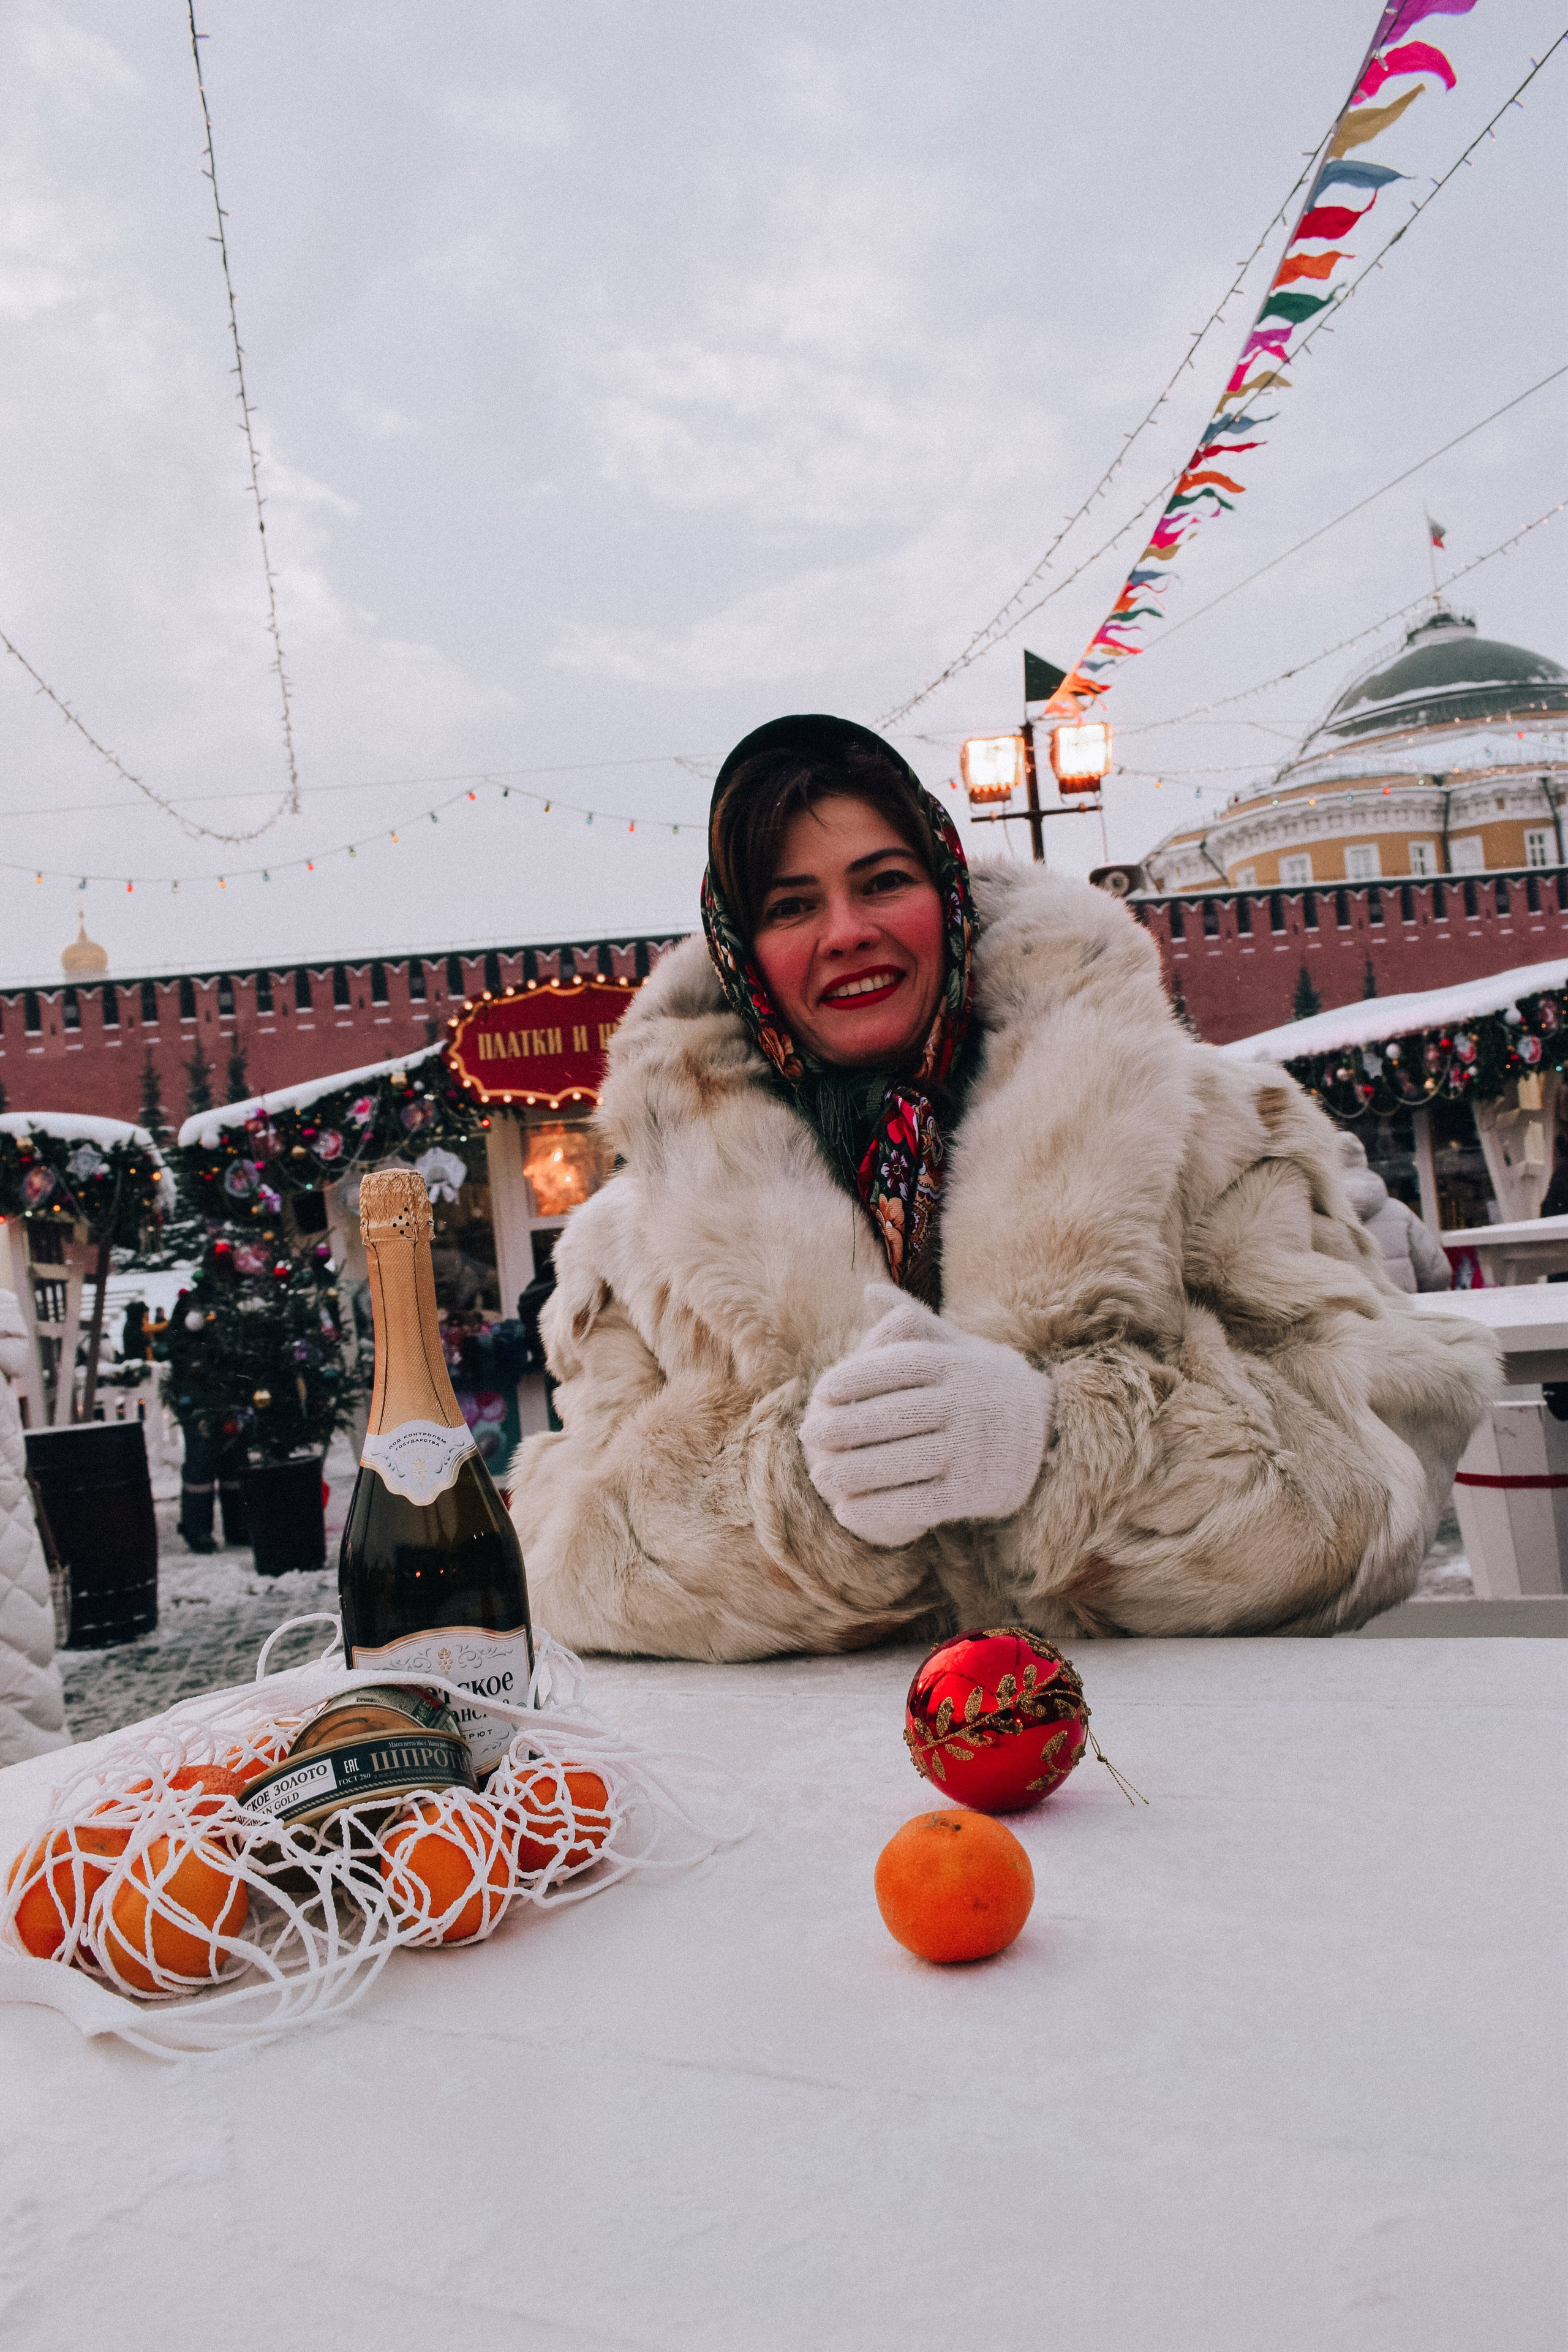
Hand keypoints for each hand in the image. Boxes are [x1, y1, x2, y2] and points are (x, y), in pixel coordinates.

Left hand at [801, 1284, 1053, 1547]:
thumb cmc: (985, 1384)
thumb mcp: (959, 1347)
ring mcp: (974, 1449)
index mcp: (958, 1364)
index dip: (857, 1376)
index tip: (822, 1390)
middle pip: (896, 1415)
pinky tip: (848, 1511)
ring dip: (855, 1472)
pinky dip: (882, 1509)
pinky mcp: (976, 1492)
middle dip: (845, 1426)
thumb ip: (913, 1321)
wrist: (1049, 1431)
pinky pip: (922, 1502)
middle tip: (808, 1434)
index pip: (900, 1365)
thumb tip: (870, 1290)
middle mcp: (968, 1403)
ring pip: (905, 1461)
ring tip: (820, 1477)